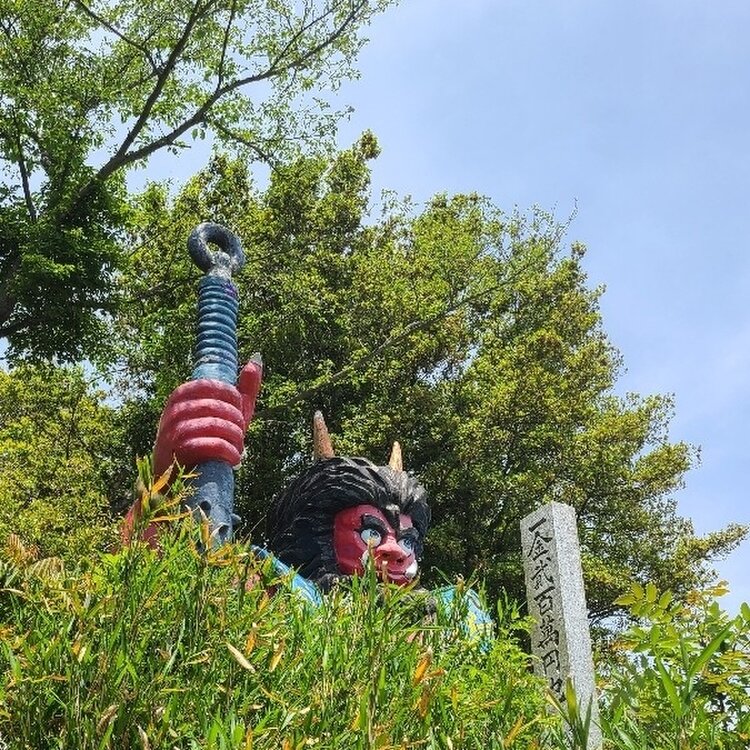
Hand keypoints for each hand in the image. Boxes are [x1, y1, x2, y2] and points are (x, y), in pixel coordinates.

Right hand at [153, 356, 261, 476]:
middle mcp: (172, 412)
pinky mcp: (175, 454)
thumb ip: (243, 388)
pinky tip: (233, 458)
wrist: (181, 478)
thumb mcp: (228, 412)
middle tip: (241, 432)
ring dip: (233, 437)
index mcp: (182, 396)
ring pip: (212, 425)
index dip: (231, 396)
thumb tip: (256, 359)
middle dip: (235, 421)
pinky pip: (207, 445)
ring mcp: (171, 433)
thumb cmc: (208, 438)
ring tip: (238, 446)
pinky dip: (227, 452)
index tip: (239, 409)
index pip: (210, 385)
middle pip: (214, 406)